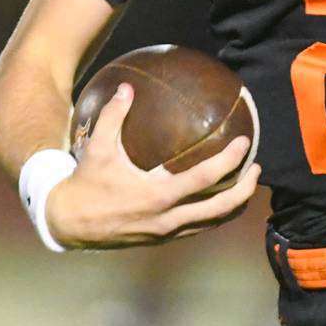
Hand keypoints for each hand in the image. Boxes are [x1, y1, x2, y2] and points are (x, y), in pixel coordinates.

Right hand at [47, 82, 259, 248]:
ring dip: (233, 204)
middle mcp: (168, 219)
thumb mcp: (99, 148)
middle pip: (221, 209)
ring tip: (246, 183)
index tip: (244, 144)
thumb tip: (127, 87)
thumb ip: (114, 116)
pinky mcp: (162, 238)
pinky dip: (214, 214)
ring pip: (212, 223)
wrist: (68, 224)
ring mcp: (166, 232)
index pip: (205, 180)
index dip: (229, 162)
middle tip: (257, 168)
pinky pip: (197, 228)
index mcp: (158, 196)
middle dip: (244, 189)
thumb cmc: (86, 184)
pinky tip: (218, 198)